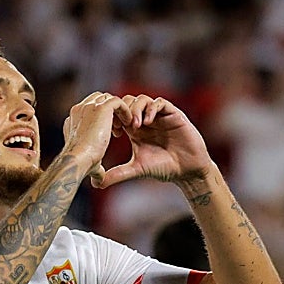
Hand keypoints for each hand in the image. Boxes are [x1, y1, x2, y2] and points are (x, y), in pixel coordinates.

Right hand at [62, 92, 129, 175]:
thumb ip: (96, 168)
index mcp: (72, 121)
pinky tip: (129, 124)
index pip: (88, 110)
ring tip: (127, 126)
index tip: (111, 133)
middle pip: (98, 100)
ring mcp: (89, 107)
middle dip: (111, 112)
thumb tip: (99, 183)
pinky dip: (125, 111)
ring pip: (108, 100)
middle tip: (120, 129)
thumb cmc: (81, 165)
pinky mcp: (101, 108)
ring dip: (119, 112)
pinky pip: (117, 102)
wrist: (78, 160)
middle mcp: (78, 111)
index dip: (101, 119)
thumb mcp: (89, 163)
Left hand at [94, 95, 212, 189]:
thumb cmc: (163, 168)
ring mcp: (160, 116)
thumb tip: (96, 184)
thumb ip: (117, 174)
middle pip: (128, 102)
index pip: (119, 114)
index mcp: (135, 130)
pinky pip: (160, 102)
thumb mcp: (136, 169)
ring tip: (135, 126)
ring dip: (136, 109)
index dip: (113, 119)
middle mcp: (146, 120)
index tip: (112, 133)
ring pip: (143, 99)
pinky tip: (147, 123)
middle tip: (122, 127)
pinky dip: (151, 109)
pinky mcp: (173, 114)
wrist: (187, 170)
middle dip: (123, 112)